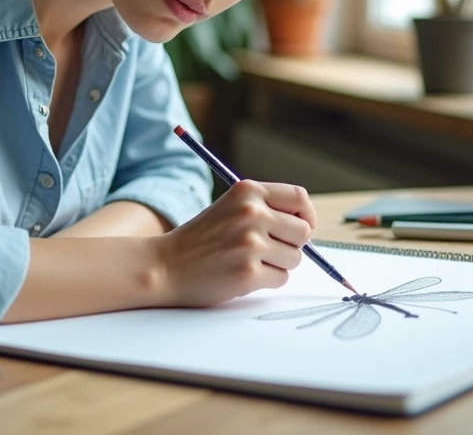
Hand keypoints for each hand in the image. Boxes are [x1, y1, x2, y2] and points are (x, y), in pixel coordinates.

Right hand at [153, 179, 317, 307]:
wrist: (165, 266)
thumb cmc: (201, 239)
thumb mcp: (230, 207)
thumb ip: (265, 208)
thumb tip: (307, 225)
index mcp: (248, 191)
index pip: (299, 198)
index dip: (306, 215)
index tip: (300, 228)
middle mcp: (251, 213)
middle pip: (303, 232)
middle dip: (292, 245)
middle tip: (268, 250)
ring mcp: (250, 243)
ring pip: (294, 258)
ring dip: (278, 264)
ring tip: (250, 262)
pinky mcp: (248, 273)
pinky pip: (281, 278)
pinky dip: (267, 281)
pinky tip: (243, 275)